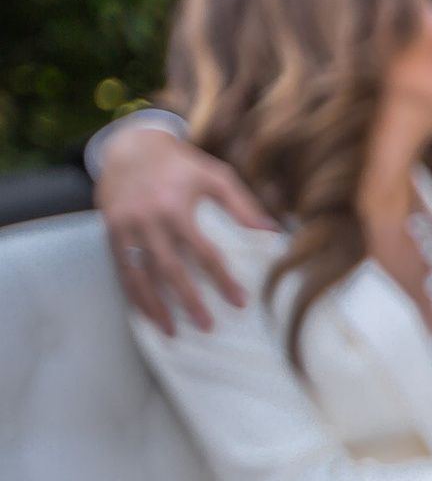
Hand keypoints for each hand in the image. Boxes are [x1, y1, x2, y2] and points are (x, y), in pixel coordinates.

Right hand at [95, 126, 271, 334]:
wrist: (129, 148)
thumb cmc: (180, 165)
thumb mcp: (214, 175)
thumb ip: (242, 203)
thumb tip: (272, 230)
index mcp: (175, 207)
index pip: (203, 252)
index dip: (222, 278)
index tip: (239, 301)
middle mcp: (147, 220)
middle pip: (170, 269)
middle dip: (188, 300)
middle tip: (207, 325)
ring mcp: (125, 228)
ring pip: (139, 275)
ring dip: (155, 306)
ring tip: (172, 331)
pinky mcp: (111, 233)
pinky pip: (122, 270)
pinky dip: (134, 295)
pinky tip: (147, 313)